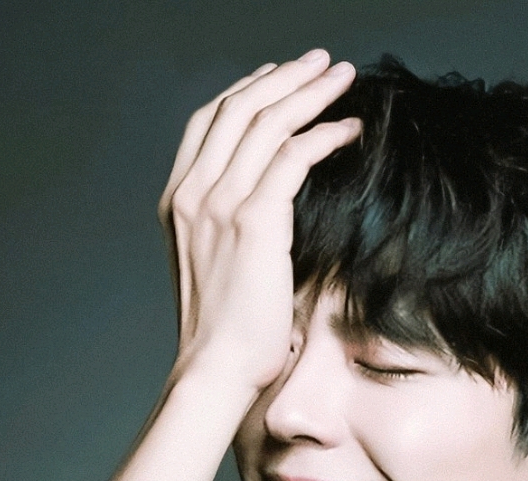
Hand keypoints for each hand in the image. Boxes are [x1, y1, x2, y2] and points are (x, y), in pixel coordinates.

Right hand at [158, 51, 359, 395]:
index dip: (247, 91)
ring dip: (309, 92)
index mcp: (178, 202)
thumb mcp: (219, 272)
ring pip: (266, 122)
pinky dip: (324, 135)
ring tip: (341, 78)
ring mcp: (218, 204)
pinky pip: (292, 156)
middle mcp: (192, 193)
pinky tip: (349, 129)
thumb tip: (270, 218)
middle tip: (322, 62)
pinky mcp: (253, 221)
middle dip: (284, 77)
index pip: (209, 123)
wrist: (215, 371)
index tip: (281, 78)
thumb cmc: (226, 337)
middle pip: (238, 108)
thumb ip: (233, 233)